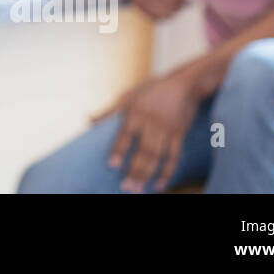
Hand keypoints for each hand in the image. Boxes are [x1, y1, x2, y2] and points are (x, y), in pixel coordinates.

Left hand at [91, 70, 201, 191]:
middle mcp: (151, 122)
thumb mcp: (128, 95)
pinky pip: (174, 157)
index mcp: (135, 112)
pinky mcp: (179, 135)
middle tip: (126, 187)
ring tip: (138, 189)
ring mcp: (167, 130)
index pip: (125, 134)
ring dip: (148, 175)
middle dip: (134, 170)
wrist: (184, 84)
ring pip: (157, 156)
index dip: (119, 150)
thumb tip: (89, 121)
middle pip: (143, 150)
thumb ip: (110, 111)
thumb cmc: (151, 90)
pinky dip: (167, 172)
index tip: (112, 165)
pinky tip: (159, 185)